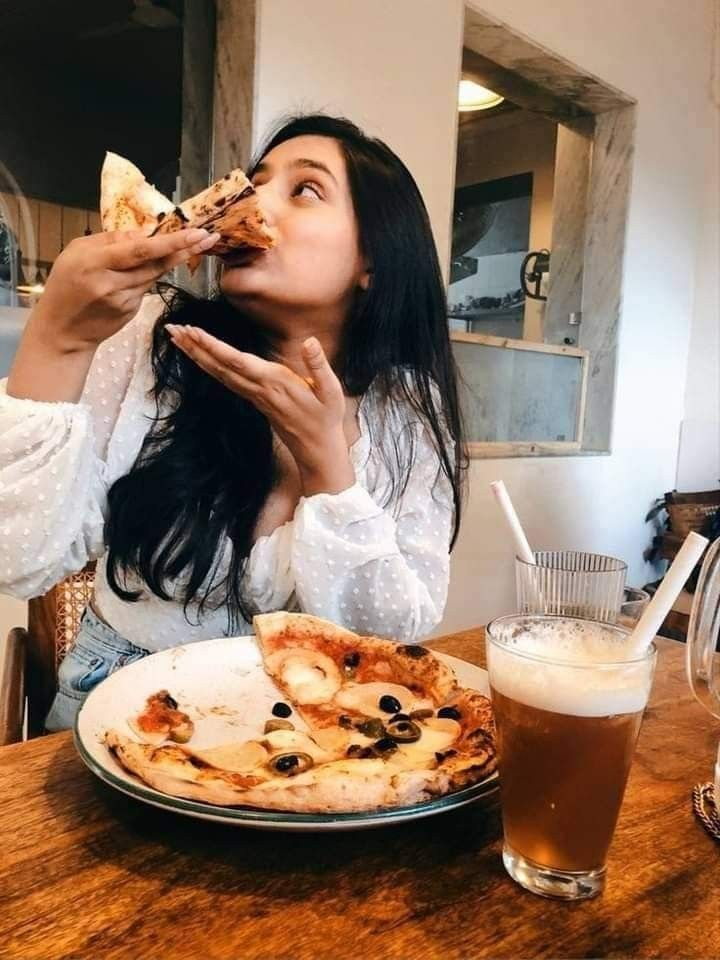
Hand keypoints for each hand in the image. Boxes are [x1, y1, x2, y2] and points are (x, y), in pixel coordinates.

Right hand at [31, 228, 218, 354]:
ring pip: (154, 275)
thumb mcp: (76, 252)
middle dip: (184, 248)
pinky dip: (149, 275)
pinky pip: (146, 287)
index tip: (194, 232)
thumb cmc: (65, 284)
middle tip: (208, 237)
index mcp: (95, 263)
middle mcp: (112, 283)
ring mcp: (124, 300)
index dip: (170, 242)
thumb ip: (109, 240)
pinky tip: (144, 271)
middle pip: (155, 263)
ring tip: (193, 244)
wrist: (62, 330)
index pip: (140, 250)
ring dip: (173, 260)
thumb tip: (142, 232)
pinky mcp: (131, 312)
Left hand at [166, 324, 355, 495]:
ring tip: (177, 337)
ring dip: (196, 355)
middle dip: (194, 346)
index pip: (238, 361)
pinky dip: (208, 366)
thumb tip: (310, 341)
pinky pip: (225, 380)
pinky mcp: (253, 399)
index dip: (214, 346)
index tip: (193, 331)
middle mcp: (258, 389)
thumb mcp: (332, 391)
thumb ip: (319, 365)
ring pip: (218, 373)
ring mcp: (253, 395)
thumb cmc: (325, 418)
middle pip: (219, 366)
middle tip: (171, 328)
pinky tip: (199, 358)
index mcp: (275, 382)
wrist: (316, 449)